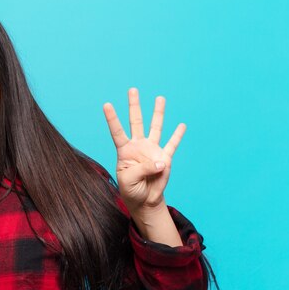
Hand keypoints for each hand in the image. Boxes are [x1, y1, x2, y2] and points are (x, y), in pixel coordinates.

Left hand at [103, 88, 185, 213]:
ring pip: (155, 128)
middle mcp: (138, 146)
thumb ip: (143, 169)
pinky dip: (177, 136)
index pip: (117, 131)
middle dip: (134, 105)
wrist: (144, 200)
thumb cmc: (131, 189)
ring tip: (160, 98)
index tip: (106, 104)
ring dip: (158, 113)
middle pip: (136, 122)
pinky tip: (181, 125)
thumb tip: (161, 161)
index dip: (112, 119)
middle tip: (132, 89)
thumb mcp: (130, 180)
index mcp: (124, 150)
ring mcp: (152, 150)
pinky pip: (172, 145)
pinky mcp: (164, 158)